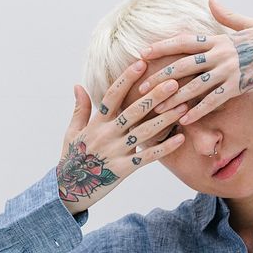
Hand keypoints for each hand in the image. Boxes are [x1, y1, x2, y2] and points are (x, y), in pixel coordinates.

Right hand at [56, 60, 188, 213]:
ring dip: (166, 119)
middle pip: (134, 111)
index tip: (141, 63)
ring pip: (145, 132)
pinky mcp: (124, 169)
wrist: (69, 189)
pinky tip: (180, 137)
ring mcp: (116, 152)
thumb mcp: (72, 132)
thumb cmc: (72, 158)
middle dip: (155, 95)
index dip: (126, 79)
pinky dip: (165, 147)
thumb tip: (78, 85)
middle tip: (173, 82)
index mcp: (96, 123)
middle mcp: (107, 134)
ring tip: (183, 106)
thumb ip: (80, 109)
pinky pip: (148, 156)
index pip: (112, 95)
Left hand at [135, 0, 252, 126]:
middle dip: (160, 77)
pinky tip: (185, 120)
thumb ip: (226, 16)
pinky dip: (199, 110)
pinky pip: (214, 100)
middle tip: (141, 88)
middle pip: (183, 65)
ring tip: (157, 108)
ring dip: (174, 98)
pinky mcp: (240, 85)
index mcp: (219, 38)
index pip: (184, 42)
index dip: (163, 47)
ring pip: (195, 86)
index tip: (144, 53)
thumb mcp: (248, 24)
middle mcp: (221, 53)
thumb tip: (211, 2)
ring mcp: (230, 70)